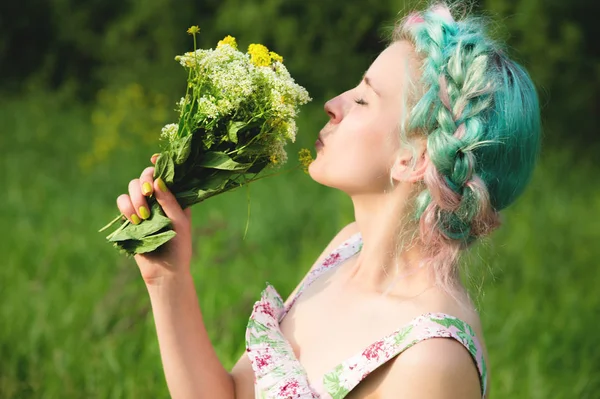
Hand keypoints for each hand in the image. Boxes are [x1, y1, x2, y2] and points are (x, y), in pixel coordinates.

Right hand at [116, 154, 192, 284]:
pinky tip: (135, 220)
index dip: (160, 162)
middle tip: (147, 195)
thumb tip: (157, 180)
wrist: (165, 271)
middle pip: (145, 176)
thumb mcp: (179, 222)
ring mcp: (143, 206)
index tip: (154, 158)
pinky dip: (126, 208)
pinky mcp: (130, 217)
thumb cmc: (179, 246)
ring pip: (131, 187)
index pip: (167, 173)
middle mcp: (158, 198)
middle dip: (143, 182)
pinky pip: (121, 202)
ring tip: (142, 216)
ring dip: (134, 197)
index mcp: (175, 196)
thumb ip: (169, 201)